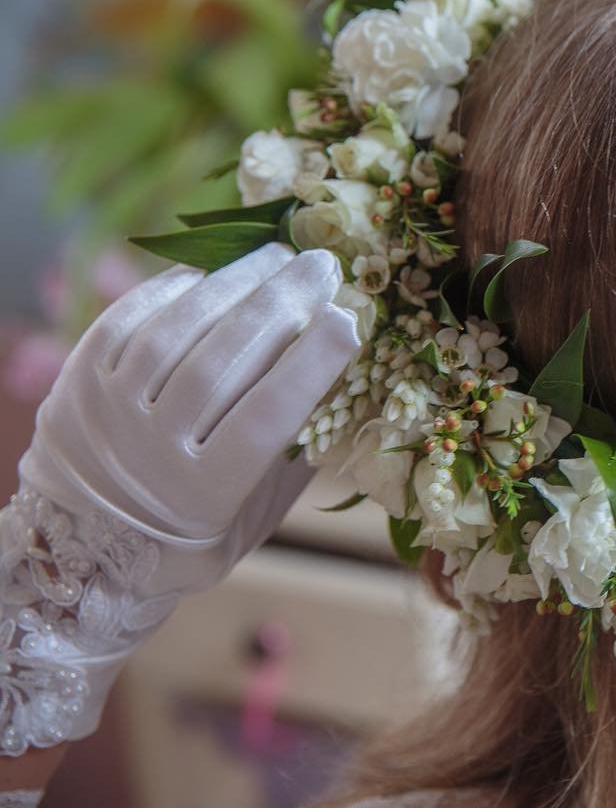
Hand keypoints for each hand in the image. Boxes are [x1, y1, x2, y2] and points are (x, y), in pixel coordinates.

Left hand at [2, 244, 359, 754]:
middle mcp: (147, 450)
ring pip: (178, 331)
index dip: (310, 363)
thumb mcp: (252, 516)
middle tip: (323, 266)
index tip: (349, 318)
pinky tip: (214, 275)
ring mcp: (105, 411)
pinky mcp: (75, 380)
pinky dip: (175, 290)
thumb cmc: (193, 536)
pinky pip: (130, 319)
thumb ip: (294, 452)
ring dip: (235, 284)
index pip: (267, 415)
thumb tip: (347, 380)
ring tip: (277, 257)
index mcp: (202, 494)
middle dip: (281, 305)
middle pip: (222, 362)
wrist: (83, 550)